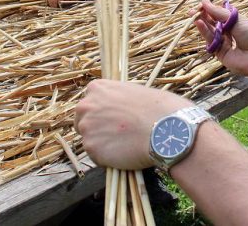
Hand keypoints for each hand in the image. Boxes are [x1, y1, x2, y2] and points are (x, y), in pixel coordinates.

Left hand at [75, 80, 190, 169]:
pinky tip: (125, 154)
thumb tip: (117, 109)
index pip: (89, 104)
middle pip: (83, 122)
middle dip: (96, 129)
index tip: (112, 121)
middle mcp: (86, 105)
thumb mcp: (133, 92)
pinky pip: (96, 157)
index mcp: (96, 88)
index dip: (101, 115)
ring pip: (90, 140)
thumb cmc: (157, 108)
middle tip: (116, 136)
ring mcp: (87, 127)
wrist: (164, 127)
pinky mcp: (91, 148)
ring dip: (103, 145)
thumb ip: (117, 99)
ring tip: (125, 145)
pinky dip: (108, 159)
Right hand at [194, 0, 247, 85]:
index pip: (221, 16)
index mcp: (237, 24)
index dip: (211, 10)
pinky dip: (205, 33)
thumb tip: (205, 2)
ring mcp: (226, 44)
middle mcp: (231, 34)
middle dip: (204, 18)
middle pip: (214, 25)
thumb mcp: (236, 20)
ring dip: (203, 25)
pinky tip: (200, 24)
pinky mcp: (221, 54)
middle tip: (192, 11)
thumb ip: (219, 13)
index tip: (201, 5)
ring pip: (211, 33)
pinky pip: (211, 42)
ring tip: (194, 16)